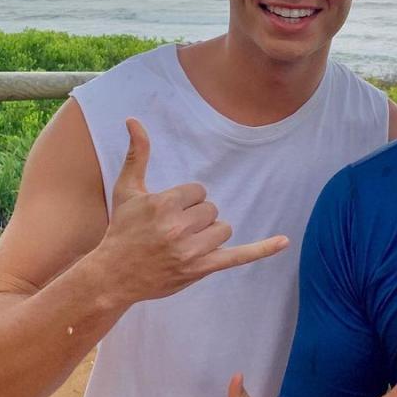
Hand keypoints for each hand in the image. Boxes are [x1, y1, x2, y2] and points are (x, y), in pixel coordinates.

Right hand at [97, 119, 287, 304]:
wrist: (112, 276)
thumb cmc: (121, 230)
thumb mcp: (127, 190)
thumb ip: (137, 154)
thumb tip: (133, 120)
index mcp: (164, 204)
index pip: (199, 191)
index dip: (186, 202)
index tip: (167, 214)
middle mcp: (178, 227)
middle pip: (212, 210)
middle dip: (197, 218)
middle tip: (172, 232)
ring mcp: (191, 250)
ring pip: (224, 229)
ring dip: (210, 234)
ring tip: (184, 244)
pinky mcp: (201, 269)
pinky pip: (238, 256)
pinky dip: (262, 249)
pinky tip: (284, 241)